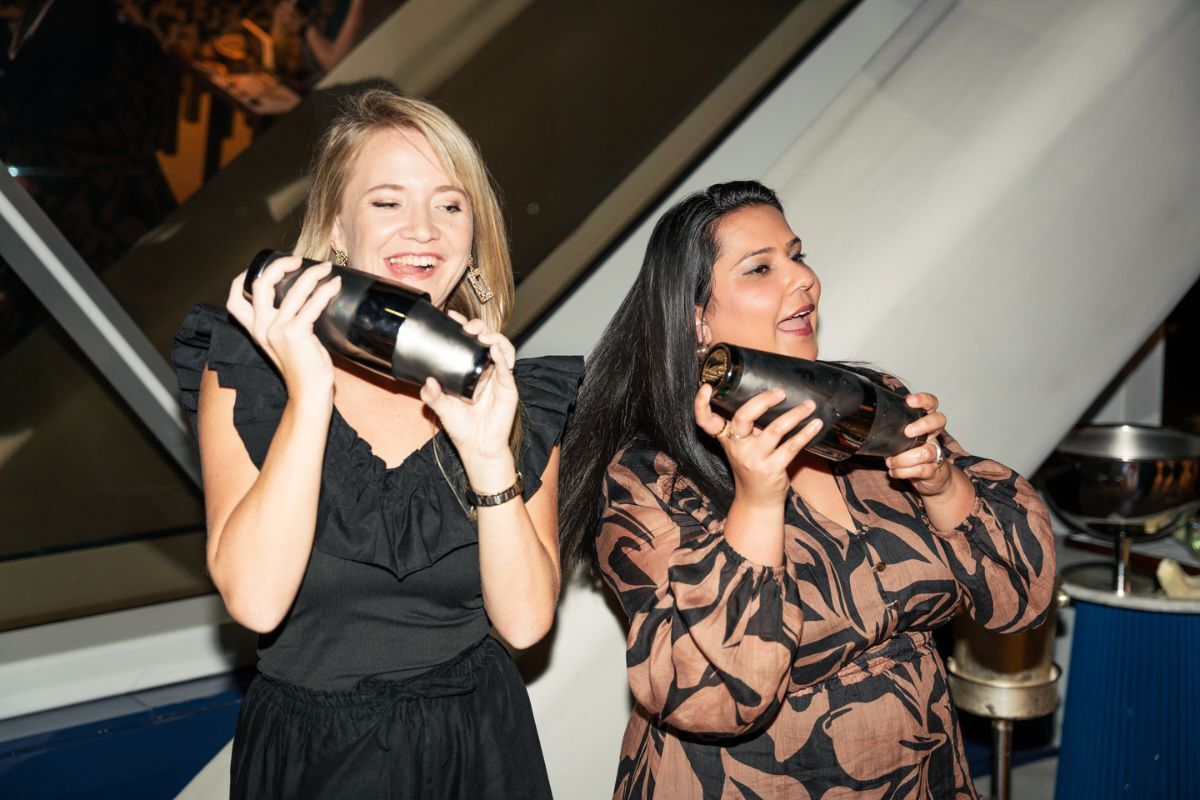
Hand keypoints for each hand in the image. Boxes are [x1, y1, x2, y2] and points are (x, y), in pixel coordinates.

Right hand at [225, 256, 339, 402]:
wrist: (308, 393)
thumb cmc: (303, 368)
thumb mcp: (284, 343)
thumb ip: (285, 323)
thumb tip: (303, 299)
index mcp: (255, 331)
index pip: (234, 301)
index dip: (242, 280)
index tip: (262, 266)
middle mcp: (262, 328)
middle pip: (260, 285)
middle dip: (279, 266)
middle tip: (298, 260)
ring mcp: (277, 330)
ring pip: (292, 291)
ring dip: (312, 275)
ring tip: (327, 268)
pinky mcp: (296, 333)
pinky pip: (312, 304)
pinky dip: (325, 291)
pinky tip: (335, 285)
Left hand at [420, 311, 519, 489]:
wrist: (477, 446)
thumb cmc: (461, 426)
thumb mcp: (441, 408)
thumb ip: (433, 395)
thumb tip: (428, 381)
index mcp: (469, 368)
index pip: (467, 340)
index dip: (462, 325)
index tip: (451, 316)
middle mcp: (485, 368)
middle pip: (487, 338)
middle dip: (479, 327)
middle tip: (467, 327)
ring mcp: (498, 376)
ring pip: (503, 348)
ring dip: (495, 337)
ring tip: (483, 337)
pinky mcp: (508, 387)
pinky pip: (507, 368)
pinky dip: (502, 357)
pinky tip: (494, 351)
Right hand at [694, 384, 822, 507]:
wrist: (757, 501)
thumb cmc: (752, 466)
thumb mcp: (742, 446)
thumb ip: (749, 427)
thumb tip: (774, 397)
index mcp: (725, 438)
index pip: (705, 421)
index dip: (701, 404)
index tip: (707, 387)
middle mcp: (736, 447)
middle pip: (743, 417)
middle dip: (763, 400)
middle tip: (781, 392)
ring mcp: (753, 459)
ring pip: (775, 430)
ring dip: (795, 415)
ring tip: (809, 405)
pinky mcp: (771, 469)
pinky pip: (792, 446)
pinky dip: (806, 433)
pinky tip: (816, 424)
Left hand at [886, 392, 952, 496]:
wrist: (930, 476)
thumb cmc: (909, 452)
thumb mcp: (898, 437)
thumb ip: (889, 429)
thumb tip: (864, 423)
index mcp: (924, 422)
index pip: (931, 403)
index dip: (923, 399)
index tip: (909, 401)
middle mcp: (933, 435)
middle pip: (939, 420)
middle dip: (923, 425)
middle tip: (907, 432)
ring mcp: (935, 452)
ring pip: (927, 451)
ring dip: (904, 458)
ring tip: (890, 461)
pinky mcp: (934, 470)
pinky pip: (921, 470)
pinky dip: (904, 472)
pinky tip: (894, 471)